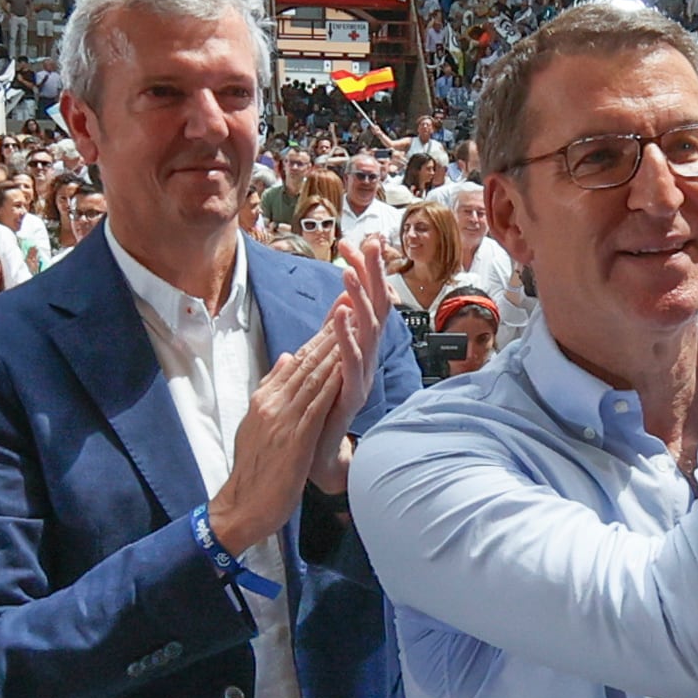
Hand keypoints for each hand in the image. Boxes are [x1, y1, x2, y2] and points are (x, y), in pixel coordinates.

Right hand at [209, 326, 352, 555]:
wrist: (243, 507)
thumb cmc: (255, 472)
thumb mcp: (258, 425)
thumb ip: (273, 391)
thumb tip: (287, 359)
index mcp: (264, 399)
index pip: (296, 361)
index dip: (319, 335)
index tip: (338, 313)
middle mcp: (272, 403)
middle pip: (305, 361)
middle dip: (330, 331)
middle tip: (351, 303)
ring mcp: (281, 419)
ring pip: (312, 376)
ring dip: (335, 348)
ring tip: (353, 324)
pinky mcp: (293, 438)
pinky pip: (316, 404)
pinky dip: (332, 382)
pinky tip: (346, 366)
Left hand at [309, 241, 393, 492]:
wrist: (320, 454)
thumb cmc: (324, 408)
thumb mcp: (328, 360)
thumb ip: (333, 332)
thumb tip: (339, 300)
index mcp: (360, 346)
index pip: (364, 300)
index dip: (361, 271)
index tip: (350, 243)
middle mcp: (368, 357)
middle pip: (377, 307)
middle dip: (374, 274)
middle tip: (370, 243)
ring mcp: (364, 374)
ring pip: (369, 330)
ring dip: (360, 298)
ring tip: (349, 271)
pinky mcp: (354, 392)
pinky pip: (352, 360)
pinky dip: (346, 334)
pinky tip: (338, 312)